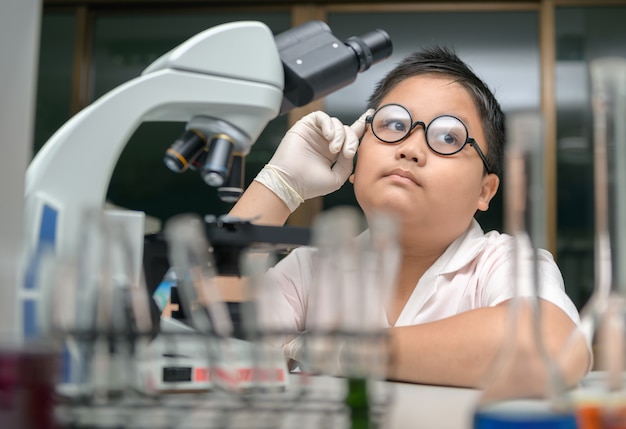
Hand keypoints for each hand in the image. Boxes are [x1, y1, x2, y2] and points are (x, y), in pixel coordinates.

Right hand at [254, 110, 370, 211]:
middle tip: (347, 153)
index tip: (371, 116)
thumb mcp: (338, 176)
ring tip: (334, 149)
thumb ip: (348, 163)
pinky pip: (321, 117)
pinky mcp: (305, 126)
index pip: (350, 136)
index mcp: (334, 152)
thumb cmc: (310, 184)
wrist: (291, 183)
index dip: (361, 126)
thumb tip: (352, 149)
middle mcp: (326, 141)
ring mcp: (316, 133)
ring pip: (336, 123)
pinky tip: (329, 137)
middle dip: (351, 140)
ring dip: (340, 135)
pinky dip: (328, 125)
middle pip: (347, 130)